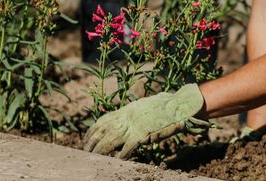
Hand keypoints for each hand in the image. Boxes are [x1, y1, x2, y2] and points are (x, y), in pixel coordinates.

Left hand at [84, 83, 203, 158]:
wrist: (179, 104)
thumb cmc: (166, 105)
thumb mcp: (145, 105)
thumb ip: (134, 113)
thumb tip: (127, 117)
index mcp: (127, 110)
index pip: (104, 120)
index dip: (92, 130)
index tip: (86, 138)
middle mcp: (127, 116)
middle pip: (103, 130)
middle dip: (92, 142)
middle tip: (85, 151)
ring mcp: (134, 125)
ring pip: (110, 139)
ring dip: (101, 150)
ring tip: (94, 157)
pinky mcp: (142, 134)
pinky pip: (128, 147)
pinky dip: (121, 154)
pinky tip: (117, 160)